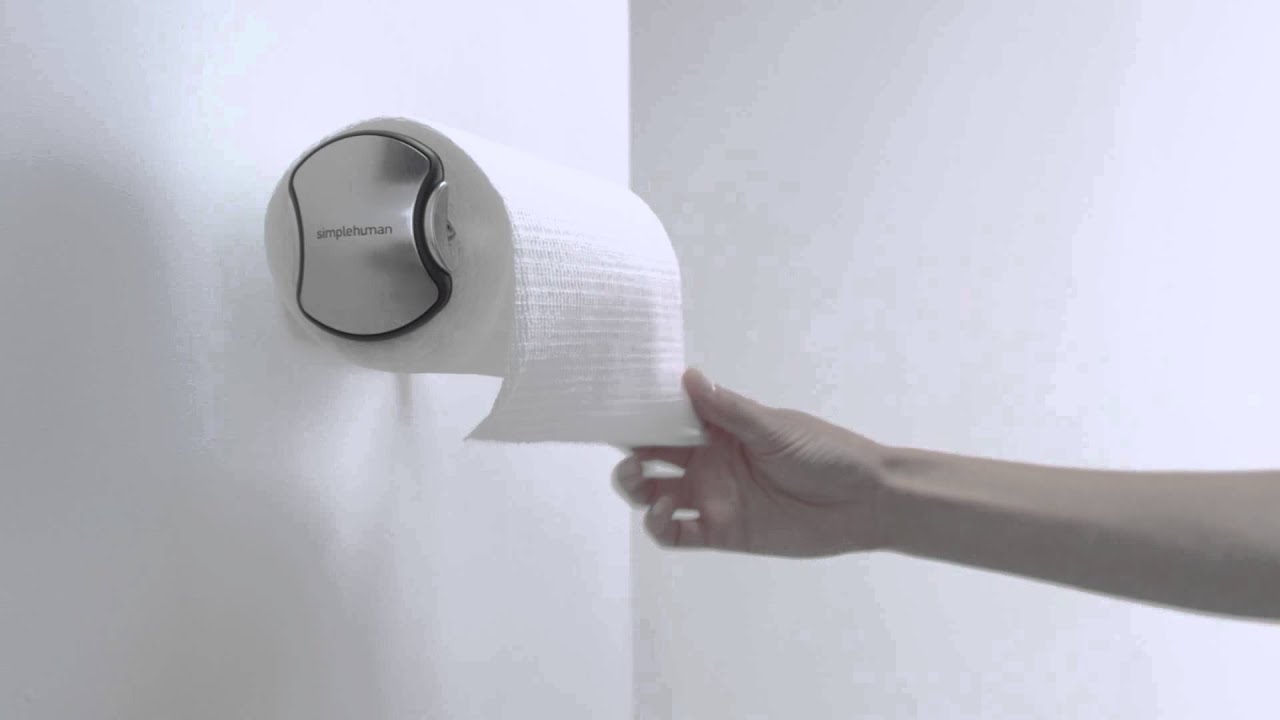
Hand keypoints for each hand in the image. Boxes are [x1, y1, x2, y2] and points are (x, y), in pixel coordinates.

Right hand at [612, 368, 890, 557]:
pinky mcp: (722, 532)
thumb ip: (729, 410)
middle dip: (630, 454)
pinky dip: (658, 527)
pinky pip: (677, 534)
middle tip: (630, 456)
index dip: (640, 415)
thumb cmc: (826, 453)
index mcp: (719, 428)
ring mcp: (712, 498)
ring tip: (639, 480)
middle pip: (651, 458)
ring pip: (655, 496)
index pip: (668, 419)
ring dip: (636, 488)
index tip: (616, 410)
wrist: (864, 502)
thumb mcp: (776, 427)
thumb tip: (688, 377)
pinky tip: (663, 514)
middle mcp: (709, 461)